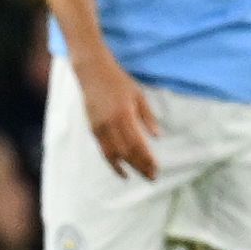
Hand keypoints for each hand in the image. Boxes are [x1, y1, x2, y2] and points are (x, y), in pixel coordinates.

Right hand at [76, 53, 162, 181]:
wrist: (92, 71)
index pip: (137, 144)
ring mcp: (99, 127)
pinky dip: (113, 163)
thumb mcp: (138, 95)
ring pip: (114, 154)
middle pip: (127, 152)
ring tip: (140, 176)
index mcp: (124, 114)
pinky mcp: (92, 128)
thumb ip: (148, 116)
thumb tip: (158, 137)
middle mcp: (110, 123)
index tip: (157, 169)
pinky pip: (103, 150)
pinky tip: (122, 170)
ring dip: (128, 168)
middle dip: (140, 166)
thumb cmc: (118, 81)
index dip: (147, 159)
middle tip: (153, 177)